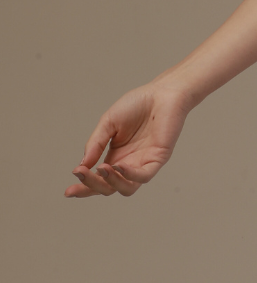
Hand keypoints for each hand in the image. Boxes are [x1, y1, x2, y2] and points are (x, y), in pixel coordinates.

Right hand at [64, 77, 189, 197]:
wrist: (162, 92)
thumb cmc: (138, 104)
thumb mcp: (108, 123)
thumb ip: (96, 143)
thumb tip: (81, 166)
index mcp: (115, 156)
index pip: (98, 179)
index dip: (84, 187)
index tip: (68, 191)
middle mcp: (128, 164)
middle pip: (108, 188)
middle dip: (92, 186)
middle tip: (81, 176)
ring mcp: (143, 163)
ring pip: (126, 188)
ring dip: (111, 183)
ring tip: (101, 169)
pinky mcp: (158, 159)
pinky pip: (143, 176)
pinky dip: (130, 175)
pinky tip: (118, 166)